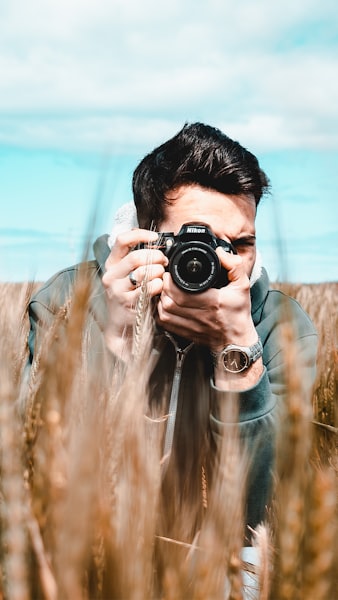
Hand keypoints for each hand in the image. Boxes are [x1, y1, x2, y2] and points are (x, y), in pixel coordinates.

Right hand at [102, 229, 167, 355]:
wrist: (122, 327)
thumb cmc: (130, 298)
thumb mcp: (128, 276)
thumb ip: (138, 259)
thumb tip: (155, 241)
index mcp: (112, 264)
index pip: (122, 240)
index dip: (140, 235)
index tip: (155, 237)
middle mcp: (111, 276)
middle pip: (136, 256)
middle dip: (156, 257)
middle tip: (164, 262)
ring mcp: (117, 290)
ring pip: (143, 272)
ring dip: (158, 272)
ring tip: (161, 276)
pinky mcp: (127, 302)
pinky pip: (149, 287)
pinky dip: (159, 285)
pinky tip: (159, 288)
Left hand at [156, 247, 257, 350]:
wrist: (237, 341)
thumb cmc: (238, 313)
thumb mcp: (243, 286)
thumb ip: (234, 266)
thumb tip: (219, 251)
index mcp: (213, 303)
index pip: (182, 294)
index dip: (170, 283)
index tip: (169, 273)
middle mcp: (201, 317)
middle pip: (169, 302)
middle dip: (163, 288)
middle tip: (164, 278)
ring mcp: (191, 327)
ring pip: (165, 313)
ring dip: (160, 300)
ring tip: (164, 289)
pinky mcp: (185, 334)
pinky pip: (165, 323)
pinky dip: (161, 312)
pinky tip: (165, 303)